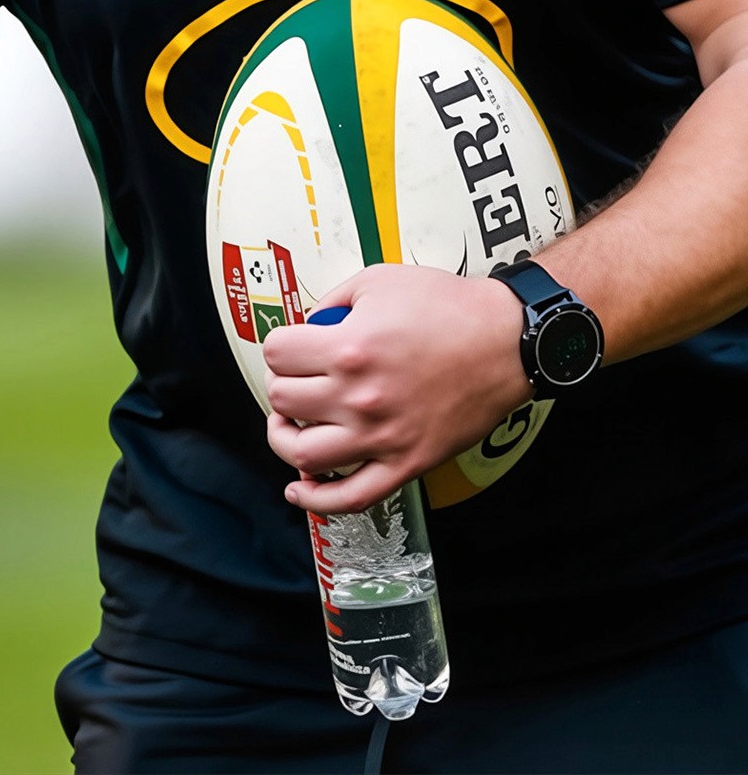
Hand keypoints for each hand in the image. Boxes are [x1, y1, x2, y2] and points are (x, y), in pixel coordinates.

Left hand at [262, 263, 528, 512]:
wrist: (504, 340)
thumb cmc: (448, 307)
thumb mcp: (379, 280)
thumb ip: (334, 301)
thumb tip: (307, 326)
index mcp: (349, 347)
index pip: (277, 354)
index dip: (278, 346)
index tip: (289, 347)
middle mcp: (359, 396)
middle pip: (283, 400)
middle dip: (279, 385)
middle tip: (293, 379)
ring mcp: (381, 435)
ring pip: (304, 454)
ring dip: (285, 439)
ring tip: (290, 425)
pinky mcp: (405, 463)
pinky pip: (352, 496)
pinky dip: (318, 500)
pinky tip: (301, 489)